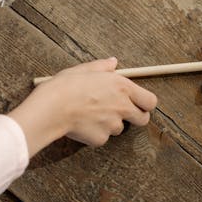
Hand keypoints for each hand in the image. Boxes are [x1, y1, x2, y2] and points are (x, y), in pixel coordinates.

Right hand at [8, 58, 157, 156]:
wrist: (51, 107)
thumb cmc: (66, 86)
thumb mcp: (84, 69)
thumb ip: (103, 67)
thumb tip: (113, 63)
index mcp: (122, 87)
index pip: (150, 101)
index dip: (145, 104)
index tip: (139, 103)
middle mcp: (122, 107)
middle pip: (143, 119)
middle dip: (135, 117)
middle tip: (121, 112)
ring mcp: (112, 125)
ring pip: (119, 128)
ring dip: (110, 124)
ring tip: (91, 114)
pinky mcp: (101, 138)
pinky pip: (102, 137)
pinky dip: (95, 133)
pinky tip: (82, 124)